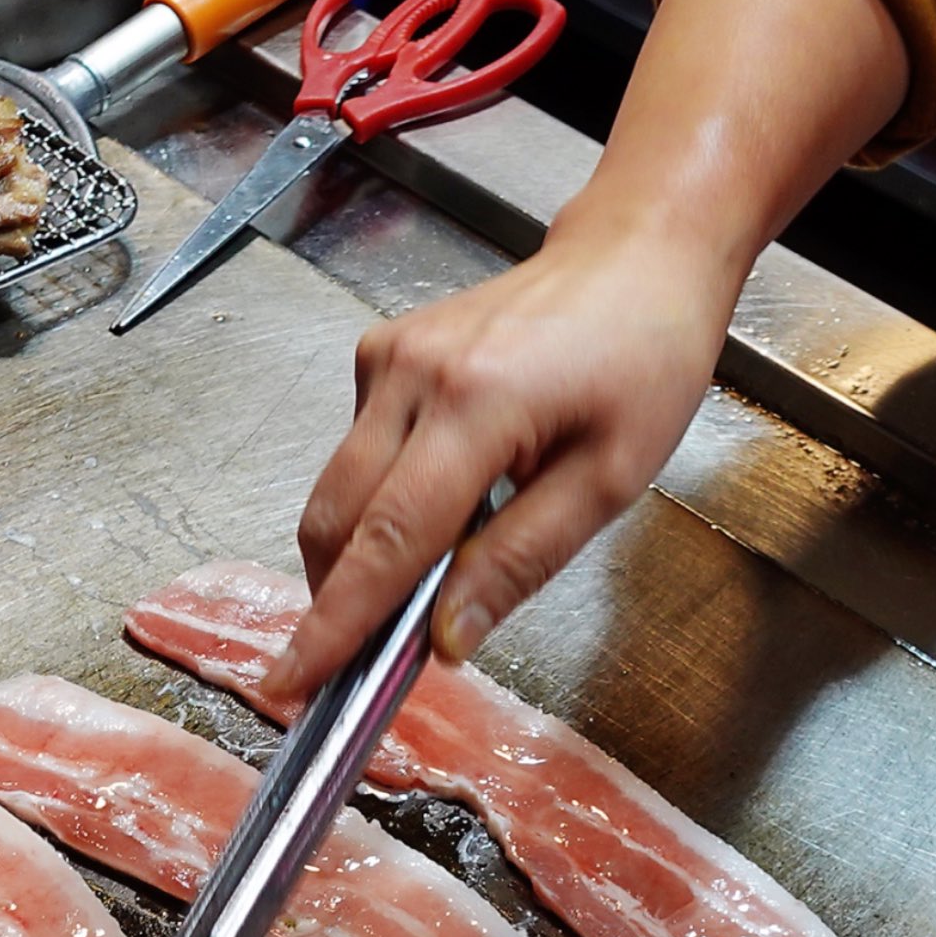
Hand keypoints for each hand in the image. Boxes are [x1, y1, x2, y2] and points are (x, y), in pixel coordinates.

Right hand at [264, 220, 734, 698]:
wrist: (631, 256)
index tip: (294, 680)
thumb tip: (446, 638)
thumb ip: (521, 561)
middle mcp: (411, 374)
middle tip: (360, 664)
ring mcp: (385, 358)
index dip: (337, 621)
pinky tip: (439, 498)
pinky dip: (378, 501)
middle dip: (336, 600)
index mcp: (477, 404)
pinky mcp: (378, 353)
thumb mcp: (609, 479)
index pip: (388, 538)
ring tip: (420, 583)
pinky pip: (355, 453)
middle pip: (337, 519)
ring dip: (360, 554)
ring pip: (335, 491)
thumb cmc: (642, 358)